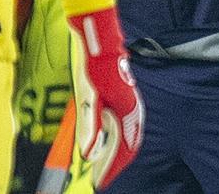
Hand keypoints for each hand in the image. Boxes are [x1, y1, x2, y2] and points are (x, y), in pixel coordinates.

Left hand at [68, 7, 143, 189]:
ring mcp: (128, 99)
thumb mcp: (86, 97)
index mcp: (126, 110)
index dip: (113, 167)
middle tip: (102, 178)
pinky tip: (109, 135)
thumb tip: (89, 153)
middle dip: (116, 163)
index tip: (102, 182)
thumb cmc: (93, 65)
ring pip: (128, 132)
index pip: (124, 148)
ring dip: (118, 150)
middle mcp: (132, 106)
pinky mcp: (122, 94)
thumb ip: (90, 126)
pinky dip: (119, 135)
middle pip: (129, 142)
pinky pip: (125, 122)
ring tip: (105, 162)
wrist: (99, 38)